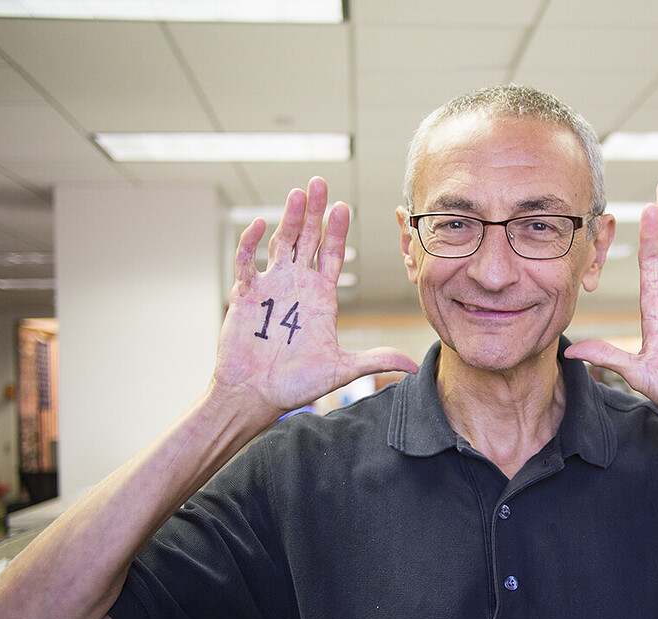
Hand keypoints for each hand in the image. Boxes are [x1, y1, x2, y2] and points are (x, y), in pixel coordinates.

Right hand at [213, 177, 417, 415]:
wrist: (255, 396)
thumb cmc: (294, 385)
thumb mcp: (341, 370)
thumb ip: (375, 361)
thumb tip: (413, 366)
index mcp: (321, 297)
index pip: (332, 255)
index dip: (337, 231)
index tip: (344, 206)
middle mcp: (296, 286)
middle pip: (307, 240)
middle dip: (314, 212)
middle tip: (320, 182)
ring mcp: (270, 287)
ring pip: (280, 243)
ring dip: (288, 218)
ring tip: (298, 193)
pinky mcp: (244, 295)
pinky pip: (246, 262)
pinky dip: (251, 243)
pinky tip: (260, 224)